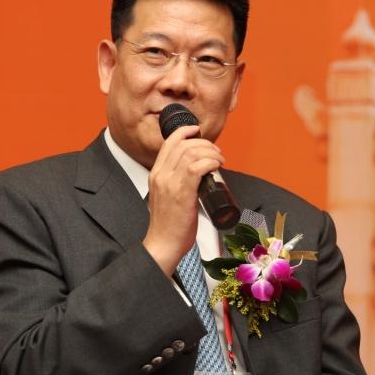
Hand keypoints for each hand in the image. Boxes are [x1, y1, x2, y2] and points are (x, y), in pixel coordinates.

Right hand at [143, 124, 224, 275]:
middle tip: (216, 152)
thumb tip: (195, 174)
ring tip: (219, 160)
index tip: (197, 130)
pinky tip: (217, 166)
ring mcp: (171, 183)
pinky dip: (210, 162)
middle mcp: (161, 175)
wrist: (163, 243)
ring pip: (192, 153)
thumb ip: (175, 183)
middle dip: (204, 143)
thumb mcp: (166, 196)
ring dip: (211, 152)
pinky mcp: (183, 193)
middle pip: (183, 145)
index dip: (184, 132)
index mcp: (155, 174)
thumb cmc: (169, 224)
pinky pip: (198, 167)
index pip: (169, 143)